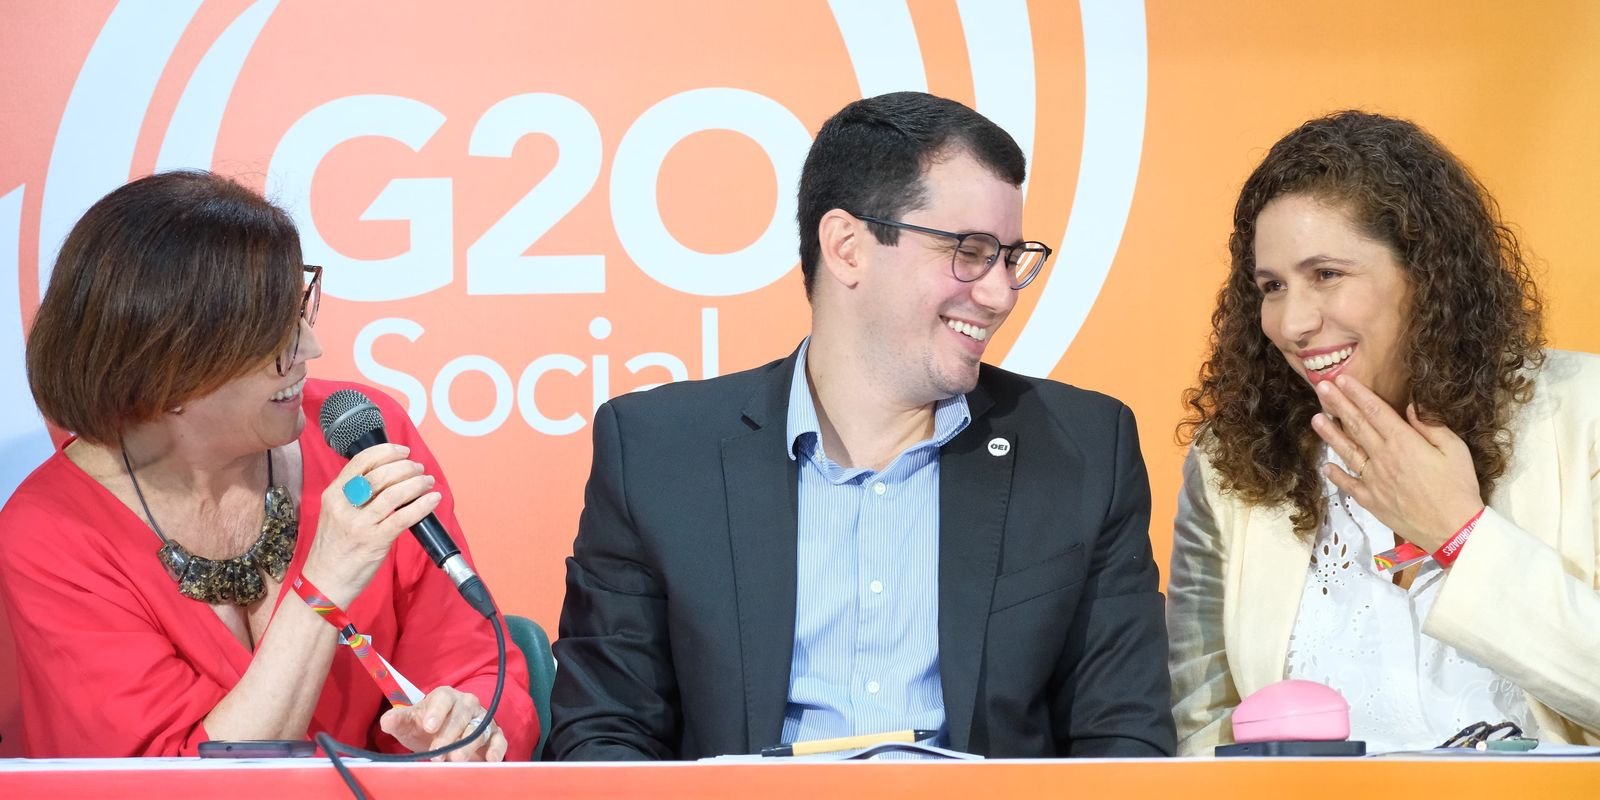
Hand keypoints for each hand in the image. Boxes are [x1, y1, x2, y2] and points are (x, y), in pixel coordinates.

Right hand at [303, 443, 440, 605]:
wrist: (325, 582)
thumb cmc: (334, 548)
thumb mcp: (335, 514)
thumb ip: (354, 495)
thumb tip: (389, 477)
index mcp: (333, 494)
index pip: (361, 461)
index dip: (386, 451)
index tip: (403, 451)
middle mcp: (344, 505)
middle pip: (381, 474)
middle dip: (406, 467)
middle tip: (419, 469)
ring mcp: (360, 524)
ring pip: (394, 493)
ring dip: (417, 483)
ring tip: (428, 482)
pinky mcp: (375, 541)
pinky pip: (403, 517)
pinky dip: (422, 505)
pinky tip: (433, 499)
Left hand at [380, 686, 508, 761]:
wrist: (443, 738)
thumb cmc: (425, 728)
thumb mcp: (409, 724)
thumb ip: (398, 720)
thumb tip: (387, 721)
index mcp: (445, 697)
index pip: (443, 698)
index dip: (436, 711)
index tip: (428, 726)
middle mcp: (467, 704)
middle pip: (461, 716)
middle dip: (449, 736)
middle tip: (437, 754)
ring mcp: (482, 719)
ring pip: (479, 729)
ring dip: (469, 745)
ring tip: (456, 760)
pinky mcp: (494, 735)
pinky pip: (499, 740)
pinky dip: (497, 749)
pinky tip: (490, 760)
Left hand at [1311, 374, 1483, 551]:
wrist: (1454, 529)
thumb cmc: (1458, 487)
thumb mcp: (1454, 449)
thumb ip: (1430, 426)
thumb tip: (1411, 407)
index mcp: (1403, 443)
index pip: (1375, 411)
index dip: (1357, 393)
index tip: (1342, 379)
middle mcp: (1383, 458)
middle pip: (1356, 426)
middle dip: (1338, 405)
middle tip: (1322, 388)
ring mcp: (1373, 480)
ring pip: (1347, 452)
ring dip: (1330, 434)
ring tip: (1316, 418)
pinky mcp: (1370, 500)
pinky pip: (1348, 484)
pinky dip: (1336, 474)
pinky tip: (1325, 466)